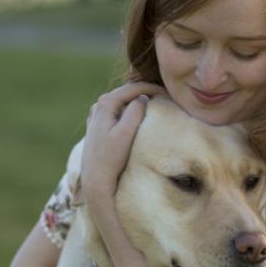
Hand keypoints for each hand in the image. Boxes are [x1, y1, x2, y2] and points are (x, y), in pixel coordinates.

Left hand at [81, 82, 166, 209]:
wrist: (96, 178)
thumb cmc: (111, 158)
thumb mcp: (125, 133)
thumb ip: (134, 112)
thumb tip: (143, 98)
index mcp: (105, 103)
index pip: (133, 88)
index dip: (153, 88)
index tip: (170, 94)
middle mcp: (99, 105)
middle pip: (128, 93)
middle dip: (147, 93)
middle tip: (167, 99)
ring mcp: (98, 115)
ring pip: (124, 102)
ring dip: (139, 102)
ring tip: (156, 106)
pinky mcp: (100, 125)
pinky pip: (119, 111)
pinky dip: (131, 111)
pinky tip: (141, 118)